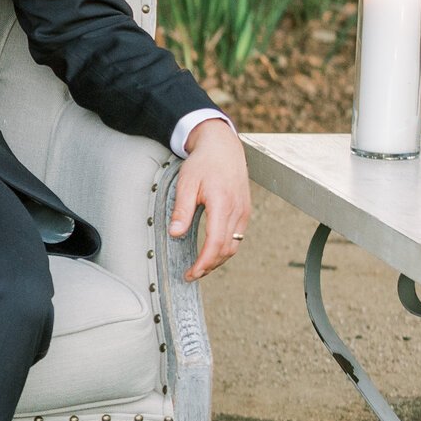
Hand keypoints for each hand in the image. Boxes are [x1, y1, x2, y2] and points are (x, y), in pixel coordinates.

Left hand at [171, 117, 251, 279]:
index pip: (215, 243)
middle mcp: (237, 211)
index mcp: (222, 204)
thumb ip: (181, 209)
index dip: (204, 262)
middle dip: (209, 266)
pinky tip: (212, 251)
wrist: (223, 147)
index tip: (191, 273)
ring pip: (234, 246)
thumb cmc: (203, 163)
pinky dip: (225, 248)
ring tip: (200, 266)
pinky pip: (237, 237)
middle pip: (227, 249)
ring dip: (218, 260)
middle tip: (191, 274)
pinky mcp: (245, 211)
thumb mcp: (186, 183)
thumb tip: (175, 233)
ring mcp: (244, 212)